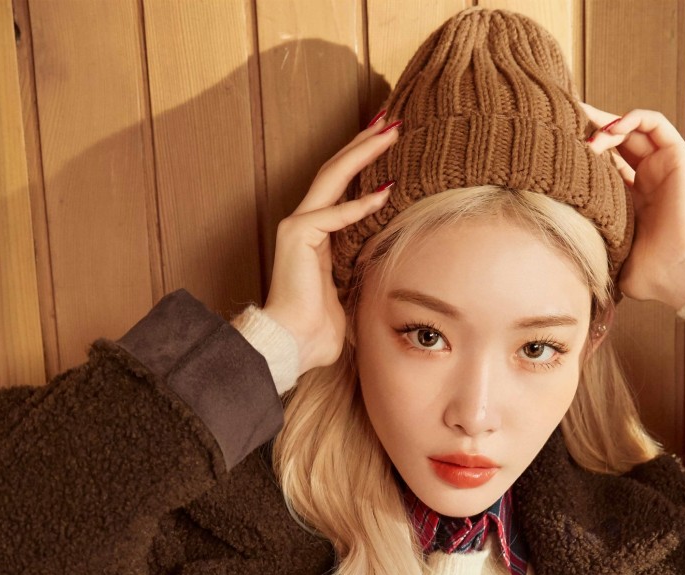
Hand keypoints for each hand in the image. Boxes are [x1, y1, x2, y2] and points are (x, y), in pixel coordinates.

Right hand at [262, 112, 399, 371]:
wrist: (292, 346)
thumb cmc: (316, 332)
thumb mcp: (349, 298)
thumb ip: (362, 278)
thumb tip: (388, 283)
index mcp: (317, 236)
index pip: (342, 187)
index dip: (364, 162)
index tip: (388, 141)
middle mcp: (304, 223)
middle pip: (337, 170)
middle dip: (365, 142)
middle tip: (392, 118)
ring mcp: (299, 226)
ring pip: (333, 177)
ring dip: (363, 152)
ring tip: (391, 130)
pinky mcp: (298, 236)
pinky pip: (333, 214)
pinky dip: (359, 205)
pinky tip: (385, 192)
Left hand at [580, 104, 684, 308]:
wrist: (680, 272)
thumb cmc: (650, 274)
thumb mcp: (612, 255)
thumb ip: (593, 246)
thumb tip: (558, 253)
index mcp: (632, 199)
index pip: (606, 164)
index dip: (584, 152)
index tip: (560, 147)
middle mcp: (648, 179)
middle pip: (617, 141)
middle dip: (592, 128)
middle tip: (567, 121)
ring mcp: (663, 166)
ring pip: (633, 129)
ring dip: (609, 125)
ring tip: (591, 139)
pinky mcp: (678, 157)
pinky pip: (655, 123)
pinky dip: (632, 118)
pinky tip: (612, 130)